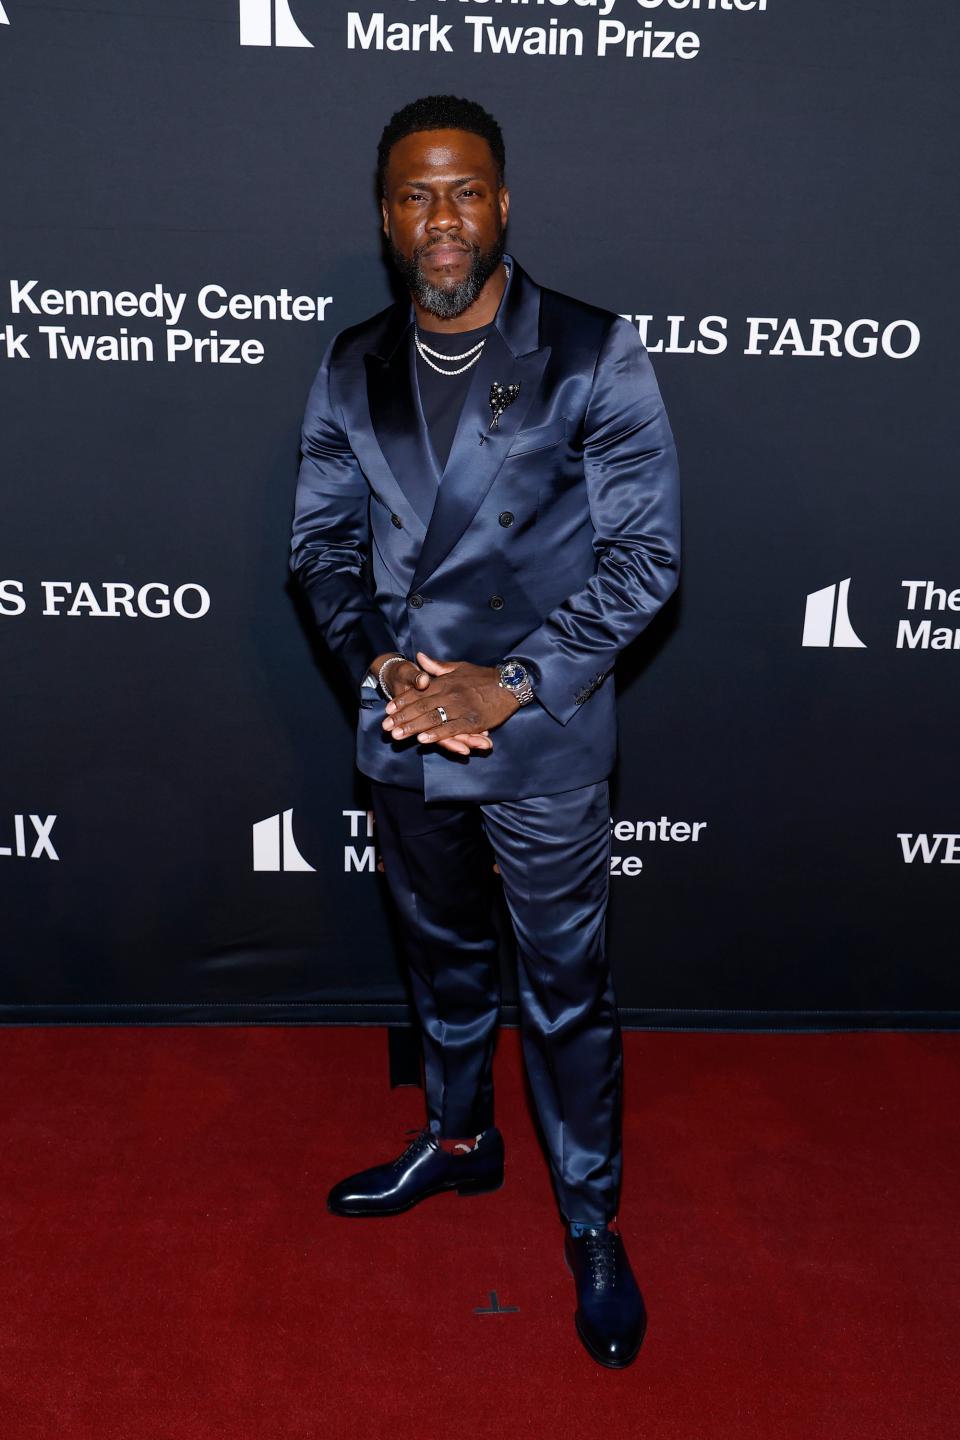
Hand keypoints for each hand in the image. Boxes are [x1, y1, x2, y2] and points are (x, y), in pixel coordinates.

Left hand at [371, 655, 493, 757]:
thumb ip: (437, 666)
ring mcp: (461, 708)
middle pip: (421, 707)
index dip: (402, 701)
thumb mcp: (459, 667)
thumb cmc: (483, 676)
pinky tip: (423, 740)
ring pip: (432, 719)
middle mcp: (451, 694)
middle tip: (386, 727)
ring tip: (398, 736)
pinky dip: (437, 734)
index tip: (388, 710)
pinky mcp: (472, 721)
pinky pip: (451, 729)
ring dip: (413, 728)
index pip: (419, 692)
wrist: (510, 684)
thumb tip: (419, 657)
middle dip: (402, 718)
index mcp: (446, 682)